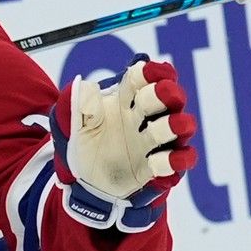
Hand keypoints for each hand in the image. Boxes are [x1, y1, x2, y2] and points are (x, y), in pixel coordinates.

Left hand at [49, 54, 196, 231]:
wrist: (85, 180)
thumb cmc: (84, 143)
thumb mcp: (73, 125)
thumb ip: (78, 106)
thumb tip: (82, 86)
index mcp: (123, 100)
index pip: (139, 79)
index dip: (147, 72)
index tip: (146, 70)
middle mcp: (143, 117)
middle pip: (162, 99)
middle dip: (165, 93)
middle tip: (165, 91)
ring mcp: (153, 140)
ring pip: (176, 127)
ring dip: (176, 125)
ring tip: (175, 124)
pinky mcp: (159, 166)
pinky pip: (176, 160)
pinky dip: (177, 160)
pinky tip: (171, 159)